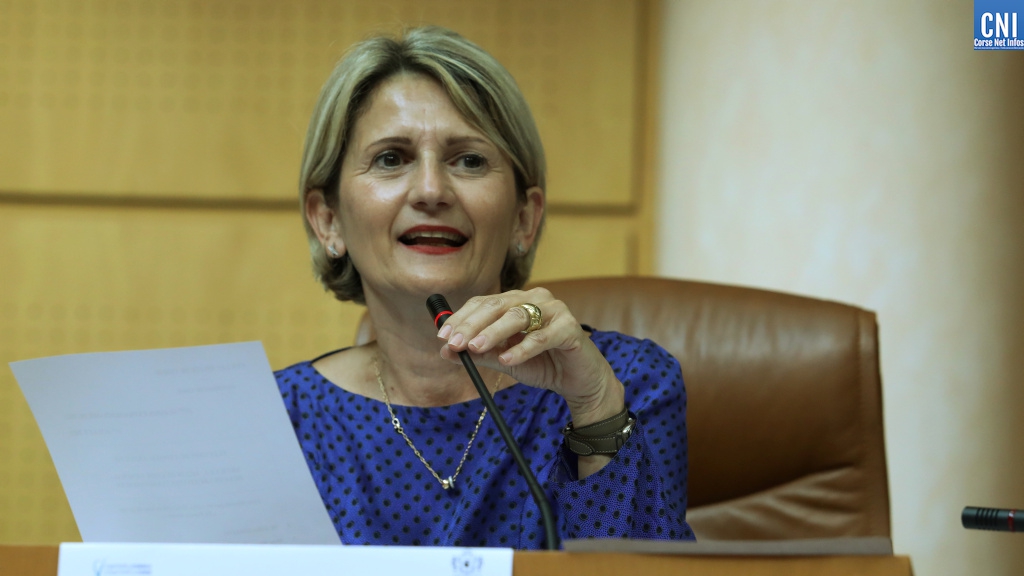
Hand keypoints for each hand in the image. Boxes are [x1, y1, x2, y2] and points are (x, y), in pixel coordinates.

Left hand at [438, 288, 624, 425]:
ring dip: (493, 333)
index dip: (462, 318)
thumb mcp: (505, 360)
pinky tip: (508, 359)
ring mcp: (554, 310)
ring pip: (518, 316)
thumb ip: (479, 354)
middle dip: (472, 325)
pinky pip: (542, 337)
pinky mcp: (570, 327)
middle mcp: (535, 298)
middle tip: (454, 343)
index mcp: (517, 301)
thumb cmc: (542, 364)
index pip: (484, 302)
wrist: (578, 381)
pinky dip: (523, 348)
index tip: (443, 336)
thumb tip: (446, 351)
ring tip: (476, 348)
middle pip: (497, 305)